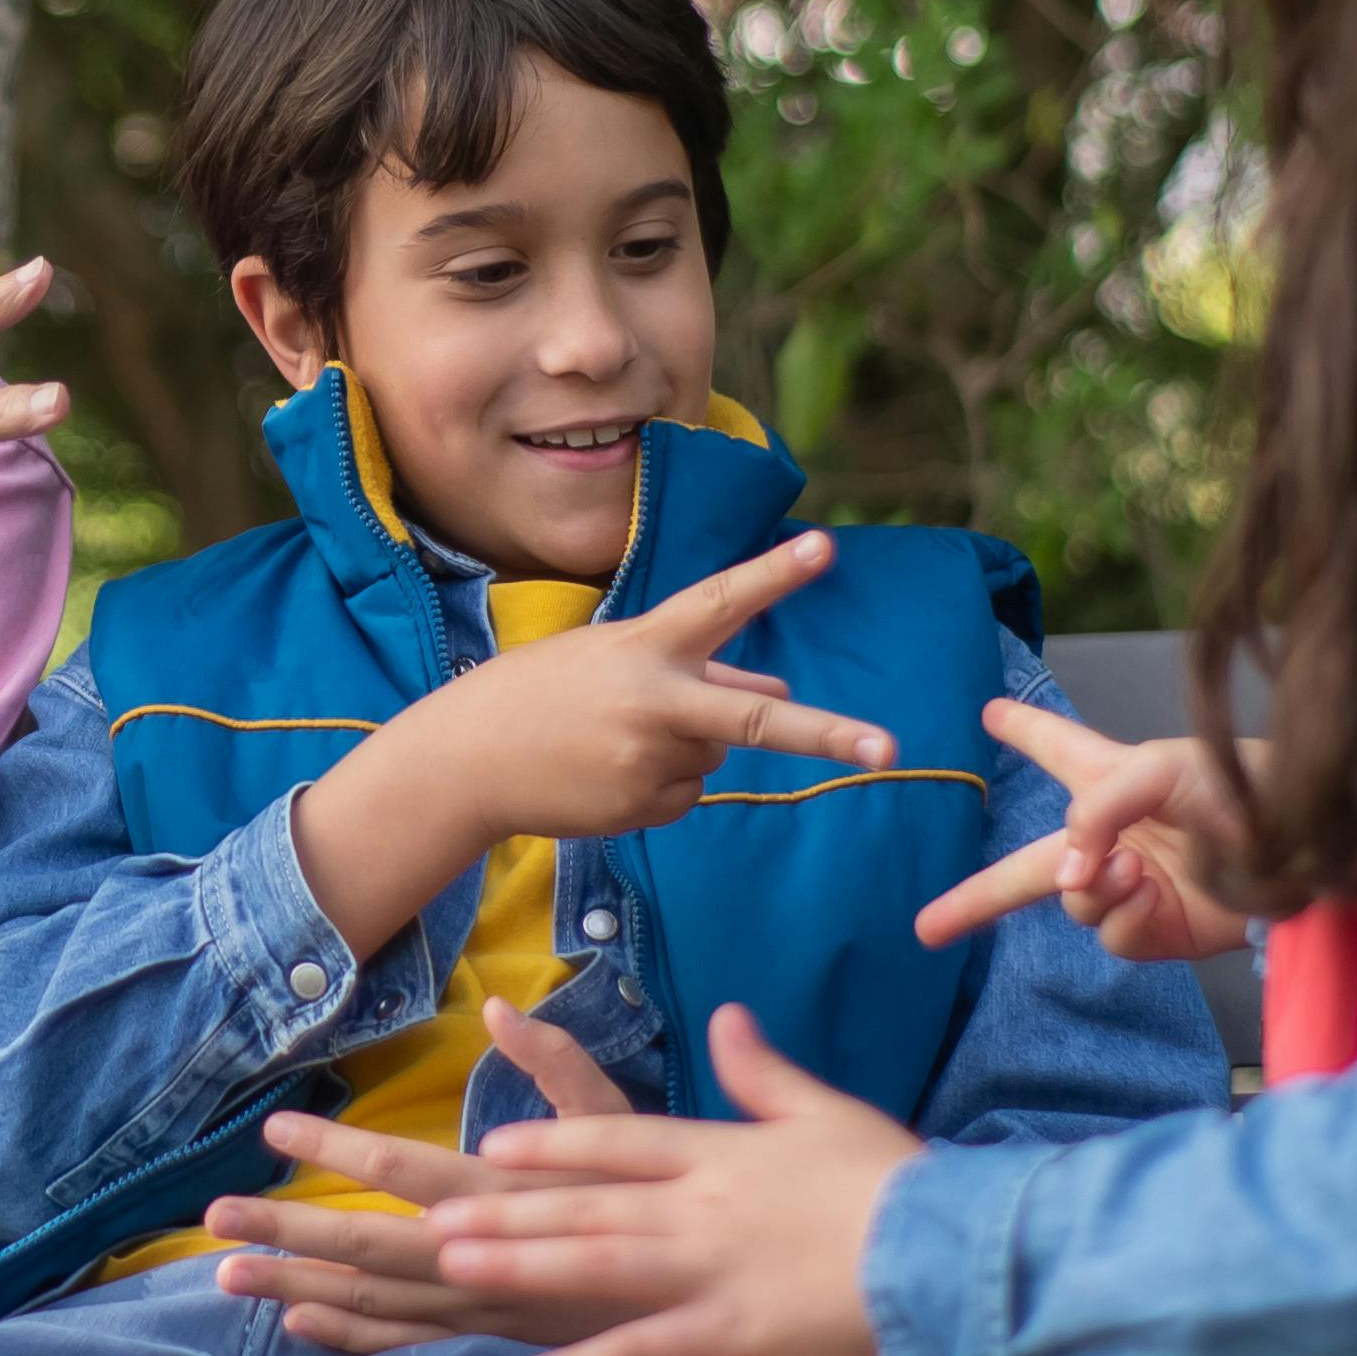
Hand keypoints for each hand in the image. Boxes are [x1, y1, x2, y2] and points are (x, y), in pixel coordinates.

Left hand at [209, 1002, 667, 1354]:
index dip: (335, 1151)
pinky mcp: (486, 1335)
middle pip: (366, 1248)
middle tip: (212, 1218)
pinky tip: (297, 1326)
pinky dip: (348, 1335)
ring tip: (225, 1275)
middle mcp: (483, 1261)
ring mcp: (480, 1309)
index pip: (403, 1172)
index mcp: (507, 1197)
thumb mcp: (623, 1124)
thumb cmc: (665, 1200)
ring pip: (372, 1302)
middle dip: (286, 1234)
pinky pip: (404, 1340)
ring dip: (296, 1290)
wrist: (701, 1300)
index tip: (275, 1130)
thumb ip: (558, 1063)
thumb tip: (497, 1008)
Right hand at [292, 533, 897, 949]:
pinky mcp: (640, 807)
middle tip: (891, 748)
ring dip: (682, 750)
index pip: (719, 602)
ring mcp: (648, 761)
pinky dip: (658, 785)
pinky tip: (604, 774)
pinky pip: (684, 795)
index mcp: (645, 647)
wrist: (465, 760)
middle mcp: (654, 703)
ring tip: (609, 741)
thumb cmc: (543, 693)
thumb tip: (782, 692)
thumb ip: (700, 670)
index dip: (773, 574)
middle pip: (756, 722)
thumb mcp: (615, 660)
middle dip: (827, 734)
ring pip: (713, 759)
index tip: (823, 548)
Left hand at [423, 1003, 921, 1355]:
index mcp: (720, 1152)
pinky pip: (640, 1352)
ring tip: (453, 1267)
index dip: (554, 1143)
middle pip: (586, 1204)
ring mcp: (707, 1272)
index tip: (496, 1143)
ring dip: (520, 1267)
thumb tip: (726, 1016)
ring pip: (594, 1267)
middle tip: (433, 1217)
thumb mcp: (826, 1111)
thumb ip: (763, 1071)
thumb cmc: (895, 1179)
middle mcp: (698, 1207)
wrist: (949, 1251)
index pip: (619, 1139)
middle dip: (508, 1211)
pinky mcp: (728, 1335)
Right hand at [915, 697, 1253, 964]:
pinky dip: (1125, 917)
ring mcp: (1132, 887)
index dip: (1022, 730)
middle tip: (925, 926)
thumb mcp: (1157, 772)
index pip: (1056, 748)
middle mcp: (1113, 837)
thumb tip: (1066, 879)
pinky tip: (1152, 896)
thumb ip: (1095, 813)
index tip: (989, 712)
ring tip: (1134, 869)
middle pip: (1028, 867)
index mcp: (1112, 780)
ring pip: (1072, 903)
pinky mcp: (1159, 930)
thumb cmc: (1243, 786)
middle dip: (974, 898)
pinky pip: (1112, 936)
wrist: (1310, 850)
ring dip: (1091, 888)